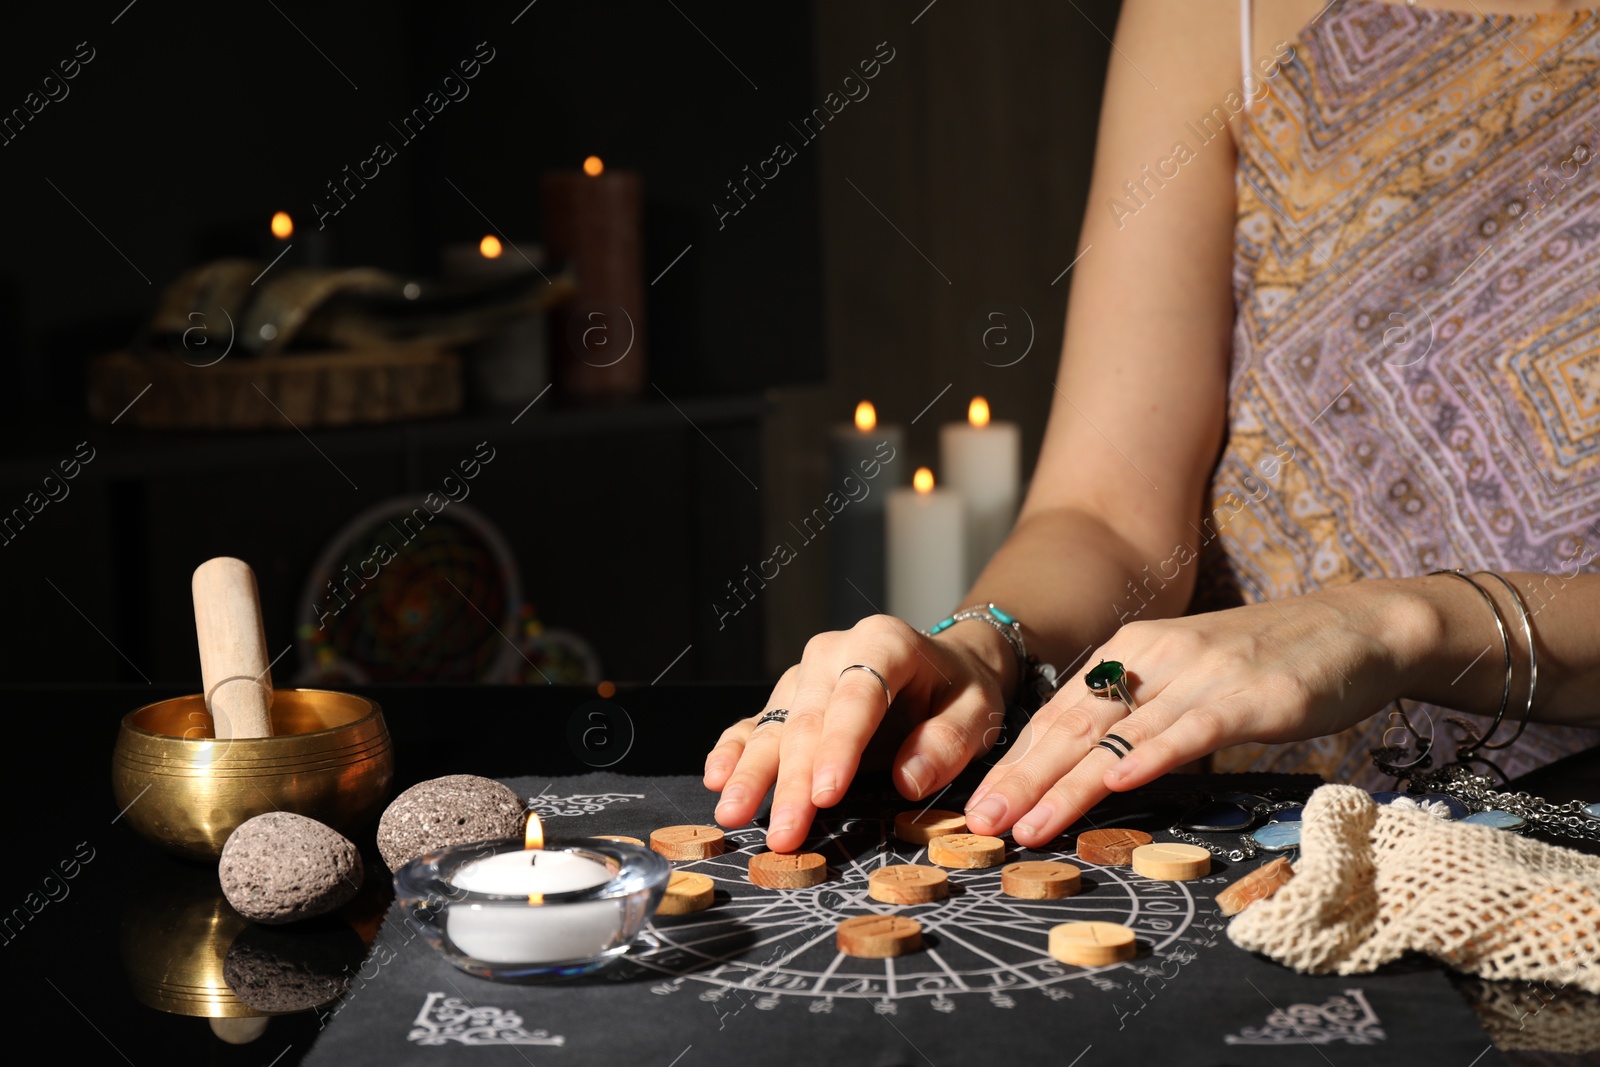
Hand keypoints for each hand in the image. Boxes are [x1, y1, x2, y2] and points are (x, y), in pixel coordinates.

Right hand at [704, 614, 1009, 852]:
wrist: (944, 667)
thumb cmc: (959, 690)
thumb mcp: (977, 710)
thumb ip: (947, 741)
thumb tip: (908, 780)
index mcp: (883, 642)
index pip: (858, 697)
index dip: (839, 748)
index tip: (827, 795)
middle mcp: (833, 653)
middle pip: (807, 720)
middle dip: (792, 781)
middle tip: (783, 834)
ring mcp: (804, 676)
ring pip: (775, 727)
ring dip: (753, 774)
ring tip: (732, 814)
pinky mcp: (788, 699)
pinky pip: (755, 724)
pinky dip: (734, 752)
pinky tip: (718, 778)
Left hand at [965, 582, 1428, 847]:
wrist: (1358, 628)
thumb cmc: (1270, 662)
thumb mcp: (1189, 680)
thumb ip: (1142, 716)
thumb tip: (1089, 768)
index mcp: (1132, 652)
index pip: (1059, 714)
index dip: (1016, 760)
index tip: (978, 804)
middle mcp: (1154, 657)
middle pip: (1073, 725)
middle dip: (1021, 777)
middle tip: (979, 822)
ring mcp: (1201, 674)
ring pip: (1118, 736)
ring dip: (1066, 784)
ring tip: (1026, 823)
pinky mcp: (1249, 695)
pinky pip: (1189, 731)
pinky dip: (1149, 758)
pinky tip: (1116, 783)